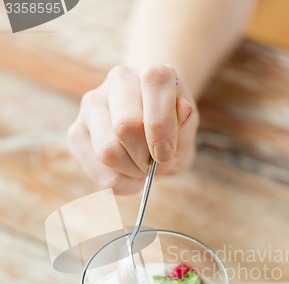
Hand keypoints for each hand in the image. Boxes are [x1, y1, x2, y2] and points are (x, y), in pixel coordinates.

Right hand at [68, 64, 198, 193]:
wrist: (150, 126)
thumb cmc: (171, 129)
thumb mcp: (187, 129)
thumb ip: (185, 124)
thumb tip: (182, 110)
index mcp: (153, 73)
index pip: (153, 88)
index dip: (161, 129)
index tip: (165, 154)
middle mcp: (120, 80)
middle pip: (125, 126)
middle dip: (144, 158)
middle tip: (153, 165)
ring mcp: (93, 103)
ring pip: (107, 151)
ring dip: (130, 171)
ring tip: (141, 168)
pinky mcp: (77, 130)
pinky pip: (95, 169)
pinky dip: (117, 182)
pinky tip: (127, 175)